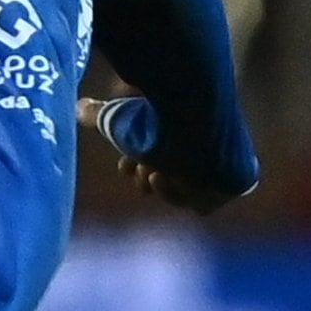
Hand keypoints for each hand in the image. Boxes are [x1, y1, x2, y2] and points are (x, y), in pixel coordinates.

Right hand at [79, 95, 234, 213]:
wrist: (197, 116)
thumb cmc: (159, 115)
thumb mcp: (122, 117)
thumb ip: (99, 115)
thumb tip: (77, 106)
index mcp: (182, 137)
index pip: (159, 162)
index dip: (137, 167)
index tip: (125, 164)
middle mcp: (203, 154)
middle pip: (171, 180)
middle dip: (148, 179)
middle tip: (141, 168)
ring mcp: (220, 169)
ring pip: (186, 194)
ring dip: (166, 189)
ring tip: (157, 171)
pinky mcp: (233, 181)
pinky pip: (206, 204)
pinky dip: (186, 196)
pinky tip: (175, 178)